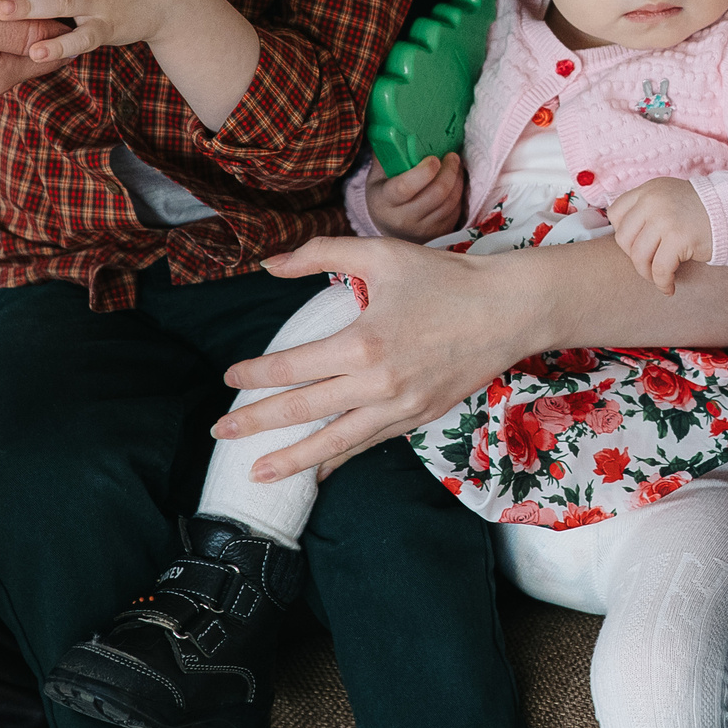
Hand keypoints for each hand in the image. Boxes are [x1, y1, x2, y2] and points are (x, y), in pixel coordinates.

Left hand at [214, 234, 540, 480]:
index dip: (254, 375)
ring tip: (257, 472)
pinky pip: (367, 444)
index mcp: (362, 342)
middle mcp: (377, 383)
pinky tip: (315, 471)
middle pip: (303, 411)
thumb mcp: (380, 254)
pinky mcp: (418, 419)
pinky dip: (337, 460)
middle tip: (220, 433)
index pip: (291, 367)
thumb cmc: (444, 278)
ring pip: (333, 442)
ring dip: (291, 459)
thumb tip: (269, 265)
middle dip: (255, 424)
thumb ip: (320, 254)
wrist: (508, 310)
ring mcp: (399, 408)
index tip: (230, 378)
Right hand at [366, 152, 463, 241]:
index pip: (405, 187)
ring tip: (455, 166)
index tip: (434, 159)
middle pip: (436, 194)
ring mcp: (423, 229)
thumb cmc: (385, 195)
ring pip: (450, 202)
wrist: (390, 229)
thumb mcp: (377, 177)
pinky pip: (456, 212)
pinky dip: (459, 194)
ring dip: (458, 180)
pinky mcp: (439, 233)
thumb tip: (392, 123)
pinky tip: (456, 183)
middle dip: (450, 171)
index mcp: (385, 201)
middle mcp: (403, 218)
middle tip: (453, 156)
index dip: (424, 172)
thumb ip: (386, 154)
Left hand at [608, 176, 713, 293]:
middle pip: (623, 238)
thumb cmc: (701, 212)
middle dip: (635, 258)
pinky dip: (662, 283)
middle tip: (650, 265)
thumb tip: (625, 239)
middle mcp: (653, 200)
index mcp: (649, 189)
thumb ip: (647, 209)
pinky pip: (660, 269)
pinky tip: (669, 287)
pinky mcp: (678, 237)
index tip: (638, 245)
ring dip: (647, 274)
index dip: (624, 234)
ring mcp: (665, 218)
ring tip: (659, 278)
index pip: (615, 213)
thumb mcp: (670, 198)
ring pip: (639, 256)